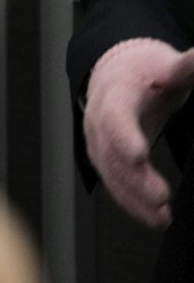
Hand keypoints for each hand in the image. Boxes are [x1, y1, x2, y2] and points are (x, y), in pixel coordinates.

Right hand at [84, 38, 193, 227]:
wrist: (117, 73)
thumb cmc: (143, 71)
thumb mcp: (168, 64)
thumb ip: (188, 65)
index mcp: (115, 94)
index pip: (115, 116)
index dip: (124, 136)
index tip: (139, 155)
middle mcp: (99, 119)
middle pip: (111, 152)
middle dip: (134, 178)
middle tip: (161, 196)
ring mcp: (98, 141)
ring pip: (110, 174)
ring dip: (133, 199)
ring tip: (162, 217)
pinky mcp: (104, 157)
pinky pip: (113, 183)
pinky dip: (131, 203)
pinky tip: (154, 217)